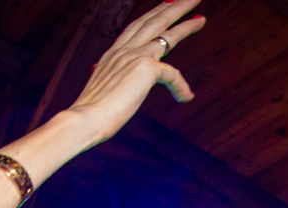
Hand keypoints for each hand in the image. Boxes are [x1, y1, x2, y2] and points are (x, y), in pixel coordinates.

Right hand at [65, 1, 205, 135]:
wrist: (86, 118)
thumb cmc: (92, 112)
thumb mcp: (104, 91)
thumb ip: (115, 85)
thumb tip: (117, 92)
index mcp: (113, 53)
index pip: (137, 26)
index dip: (153, 15)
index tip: (166, 5)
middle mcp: (124, 50)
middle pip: (153, 20)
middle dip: (173, 8)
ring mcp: (134, 56)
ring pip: (165, 34)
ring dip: (185, 25)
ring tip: (201, 19)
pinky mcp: (145, 68)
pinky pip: (172, 74)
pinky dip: (181, 86)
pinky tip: (186, 96)